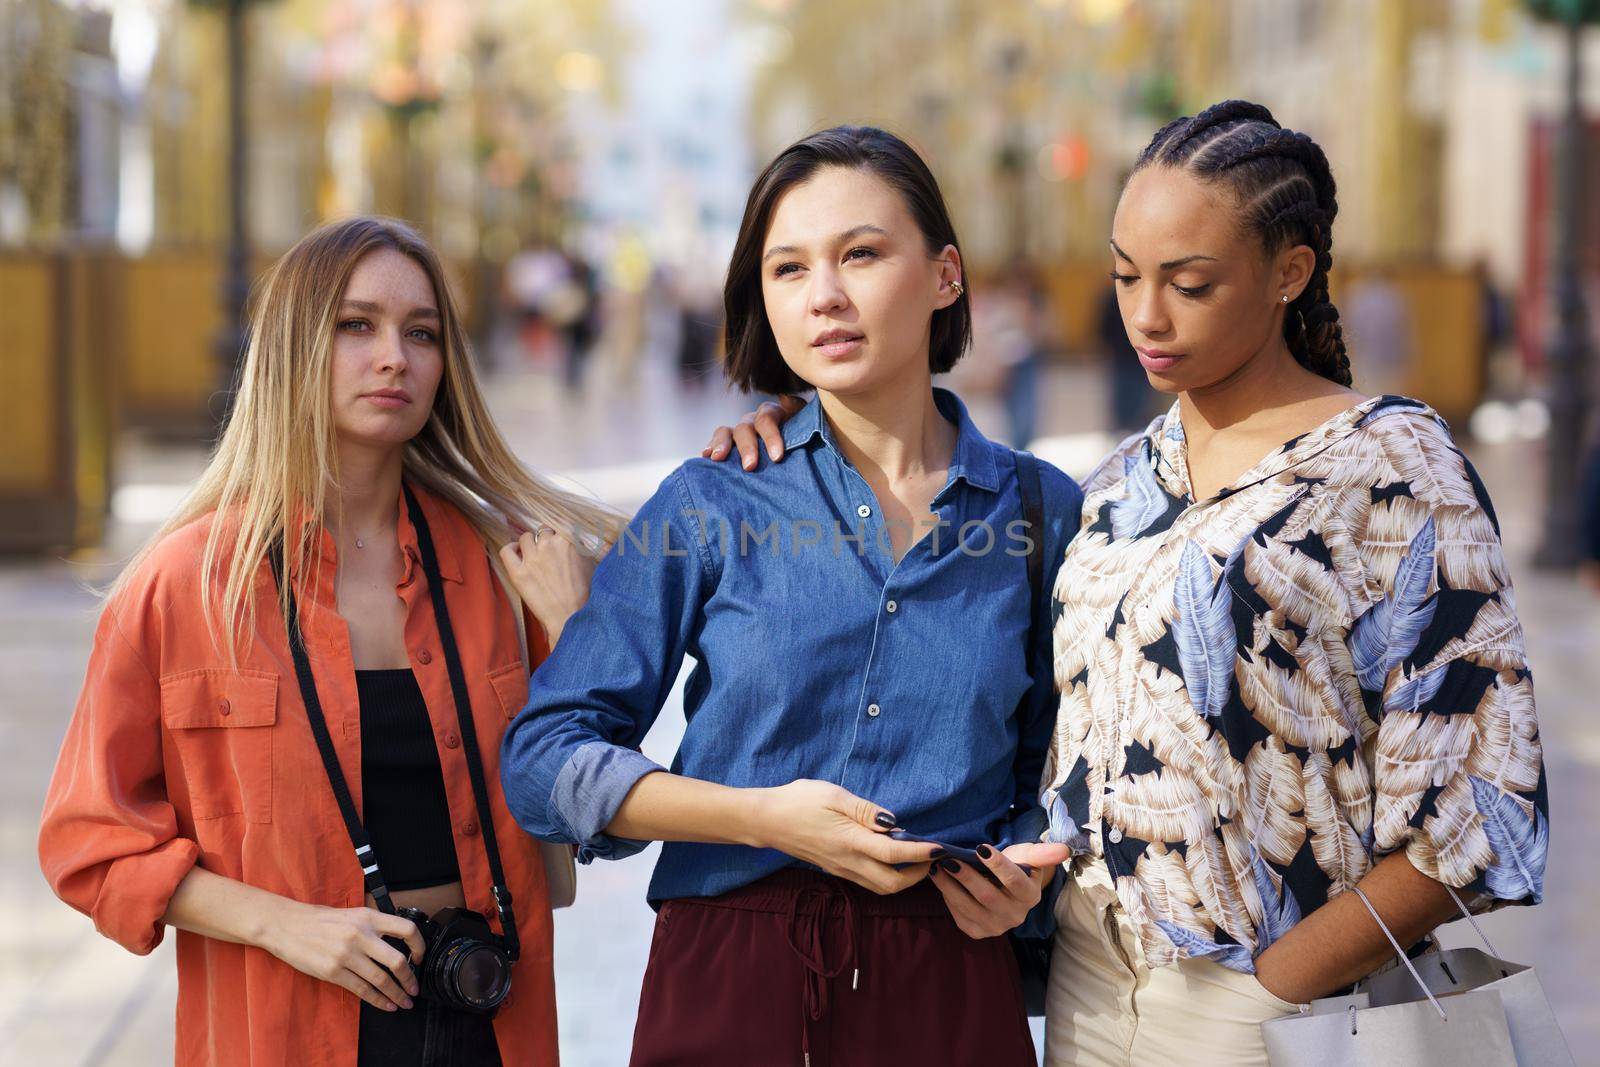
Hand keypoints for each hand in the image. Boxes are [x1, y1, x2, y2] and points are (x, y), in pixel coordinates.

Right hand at [261, 900, 424, 1011]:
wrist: (287, 926)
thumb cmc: (320, 920)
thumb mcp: (353, 914)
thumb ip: (374, 926)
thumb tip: (397, 943)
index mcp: (369, 917)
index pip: (406, 930)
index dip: (419, 946)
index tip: (420, 958)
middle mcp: (361, 935)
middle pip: (397, 961)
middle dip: (410, 980)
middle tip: (415, 989)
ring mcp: (347, 955)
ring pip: (381, 980)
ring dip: (396, 994)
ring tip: (404, 1002)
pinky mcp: (333, 972)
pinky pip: (361, 990)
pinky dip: (377, 1000)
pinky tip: (385, 1005)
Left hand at [499, 527, 595, 646]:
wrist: (571, 617)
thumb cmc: (585, 594)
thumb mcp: (591, 564)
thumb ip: (582, 546)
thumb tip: (578, 539)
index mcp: (568, 540)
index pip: (560, 525)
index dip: (559, 534)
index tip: (559, 542)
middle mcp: (549, 545)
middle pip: (543, 530)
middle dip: (546, 539)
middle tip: (549, 553)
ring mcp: (532, 558)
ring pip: (525, 537)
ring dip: (529, 544)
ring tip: (533, 555)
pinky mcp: (518, 573)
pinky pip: (506, 551)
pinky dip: (510, 549)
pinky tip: (516, 554)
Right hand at [701, 395, 806, 469]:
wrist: (800, 456)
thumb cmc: (807, 445)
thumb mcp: (809, 430)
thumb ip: (805, 417)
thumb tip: (787, 398)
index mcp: (775, 414)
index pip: (768, 418)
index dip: (771, 436)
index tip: (777, 457)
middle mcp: (754, 420)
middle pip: (746, 427)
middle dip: (748, 447)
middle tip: (750, 466)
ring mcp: (740, 432)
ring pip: (727, 431)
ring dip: (722, 444)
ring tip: (718, 458)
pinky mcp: (728, 445)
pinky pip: (716, 441)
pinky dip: (710, 447)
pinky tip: (706, 457)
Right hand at [748, 779, 941, 894]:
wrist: (766, 820)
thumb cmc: (798, 801)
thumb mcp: (834, 795)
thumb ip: (865, 810)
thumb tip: (892, 822)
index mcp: (850, 840)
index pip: (894, 853)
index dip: (921, 853)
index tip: (940, 848)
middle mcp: (848, 861)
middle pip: (891, 884)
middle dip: (918, 875)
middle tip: (932, 857)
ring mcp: (841, 869)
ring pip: (880, 888)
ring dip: (904, 879)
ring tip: (918, 860)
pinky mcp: (836, 870)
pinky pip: (868, 882)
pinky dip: (888, 876)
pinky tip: (892, 859)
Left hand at [928, 841, 1072, 938]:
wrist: (1006, 886)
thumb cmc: (1017, 865)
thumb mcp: (1029, 856)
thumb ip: (1043, 853)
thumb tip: (1064, 849)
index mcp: (1030, 896)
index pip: (1014, 880)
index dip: (998, 865)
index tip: (980, 847)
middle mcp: (1015, 916)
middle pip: (987, 896)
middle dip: (966, 876)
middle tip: (949, 859)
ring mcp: (996, 927)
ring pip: (969, 907)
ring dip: (949, 887)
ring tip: (938, 868)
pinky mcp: (978, 932)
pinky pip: (960, 917)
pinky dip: (948, 899)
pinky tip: (941, 882)